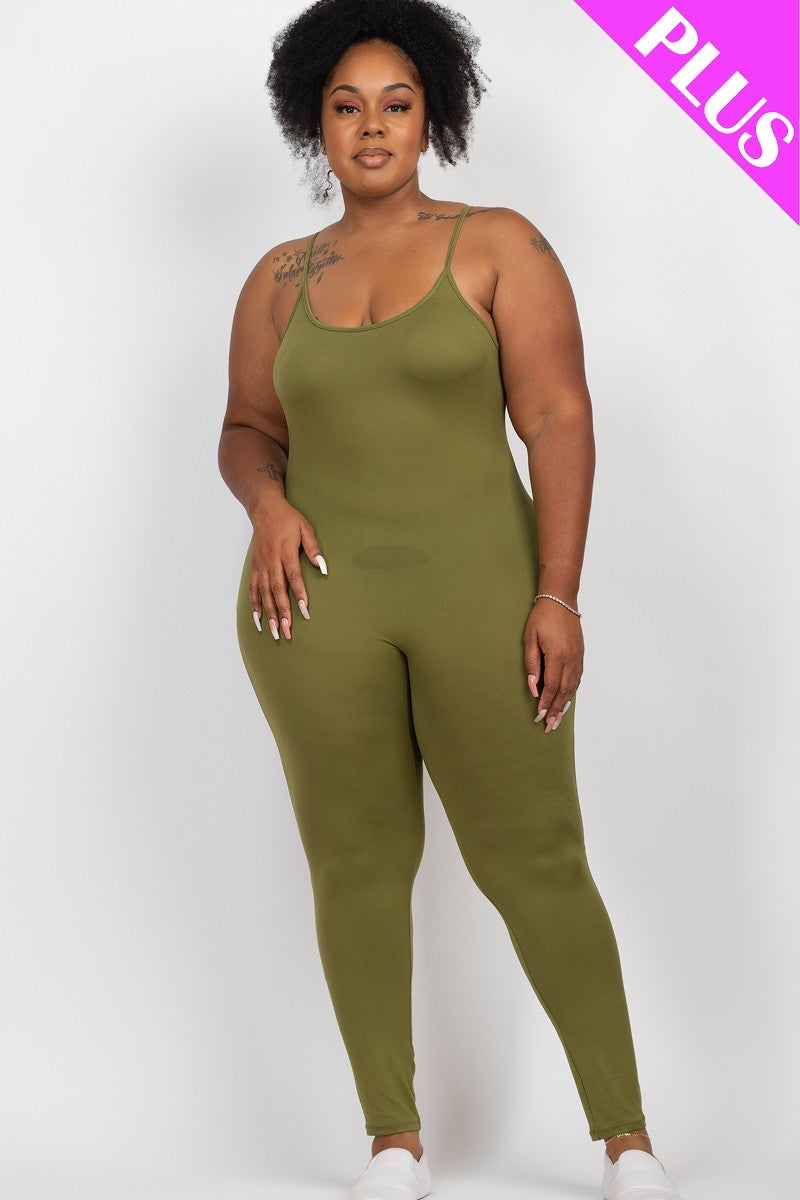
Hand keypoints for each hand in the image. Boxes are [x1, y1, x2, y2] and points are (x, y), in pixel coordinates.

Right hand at [249, 500, 326, 639]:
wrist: (264, 509)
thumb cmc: (287, 519)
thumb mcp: (305, 528)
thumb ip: (313, 548)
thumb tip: (323, 567)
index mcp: (285, 551)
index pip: (293, 577)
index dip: (299, 594)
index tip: (305, 610)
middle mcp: (271, 560)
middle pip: (276, 590)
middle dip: (282, 612)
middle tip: (286, 631)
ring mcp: (261, 565)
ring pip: (263, 593)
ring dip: (269, 613)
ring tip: (273, 631)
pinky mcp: (254, 567)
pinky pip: (253, 589)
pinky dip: (255, 605)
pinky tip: (258, 619)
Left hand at [524, 597, 583, 732]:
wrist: (561, 599)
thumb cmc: (542, 617)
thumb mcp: (530, 638)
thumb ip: (532, 664)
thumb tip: (533, 687)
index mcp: (558, 655)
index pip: (551, 687)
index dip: (545, 703)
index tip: (539, 716)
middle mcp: (571, 659)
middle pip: (564, 692)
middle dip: (556, 710)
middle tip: (549, 726)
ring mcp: (578, 657)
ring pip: (573, 687)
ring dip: (565, 705)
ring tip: (558, 719)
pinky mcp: (581, 655)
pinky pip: (578, 679)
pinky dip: (572, 692)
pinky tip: (567, 700)